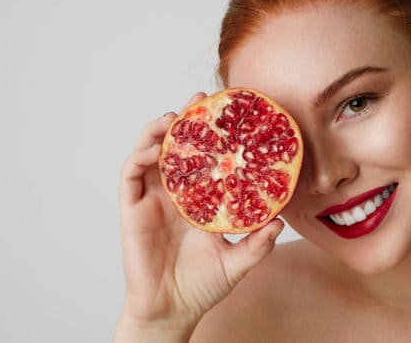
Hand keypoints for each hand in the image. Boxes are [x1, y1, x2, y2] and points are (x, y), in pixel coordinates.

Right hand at [114, 92, 284, 341]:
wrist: (172, 311)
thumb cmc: (202, 286)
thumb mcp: (238, 262)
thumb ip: (258, 244)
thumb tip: (280, 222)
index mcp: (199, 200)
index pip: (205, 158)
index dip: (213, 135)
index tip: (229, 113)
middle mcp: (175, 194)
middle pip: (177, 147)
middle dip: (186, 120)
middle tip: (202, 99)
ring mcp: (152, 199)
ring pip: (150, 153)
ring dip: (159, 130)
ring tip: (175, 116)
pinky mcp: (132, 210)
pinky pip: (130, 175)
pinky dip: (139, 156)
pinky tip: (155, 148)